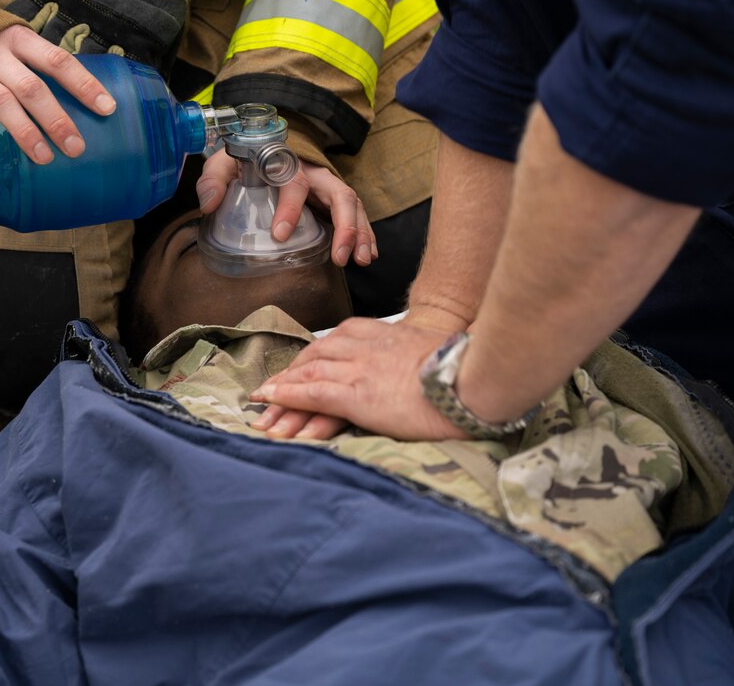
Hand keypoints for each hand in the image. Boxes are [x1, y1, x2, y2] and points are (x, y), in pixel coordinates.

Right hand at [0, 24, 116, 176]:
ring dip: (24, 132)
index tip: (106, 108)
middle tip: (76, 147)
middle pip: (30, 87)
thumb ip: (32, 59)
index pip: (56, 61)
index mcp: (15, 38)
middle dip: (56, 119)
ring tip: (44, 158)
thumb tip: (72, 92)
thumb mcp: (6, 35)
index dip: (83, 84)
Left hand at [196, 151, 377, 266]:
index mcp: (287, 165)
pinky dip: (365, 235)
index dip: (289, 208)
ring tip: (361, 261)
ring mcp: (327, 187)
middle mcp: (314, 175)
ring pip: (353, 206)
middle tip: (340, 256)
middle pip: (340, 194)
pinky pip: (356, 215)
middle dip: (345, 226)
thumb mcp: (224, 163)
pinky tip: (367, 255)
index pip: (294, 183)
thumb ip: (213, 179)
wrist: (260, 151)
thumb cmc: (244, 160)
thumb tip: (208, 203)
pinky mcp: (332, 201)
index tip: (280, 234)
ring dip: (360, 233)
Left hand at [248, 317, 467, 441]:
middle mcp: (364, 346)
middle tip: (272, 387)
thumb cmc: (461, 370)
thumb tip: (416, 367)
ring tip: (262, 399)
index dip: (315, 356)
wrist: (471, 379)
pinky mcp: (356, 394)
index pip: (337, 340)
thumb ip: (412, 355)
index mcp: (382, 333)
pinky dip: (287, 395)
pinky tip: (269, 399)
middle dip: (292, 371)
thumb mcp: (431, 351)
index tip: (302, 366)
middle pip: (316, 354)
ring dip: (282, 387)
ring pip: (308, 373)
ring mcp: (358, 369)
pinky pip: (312, 392)